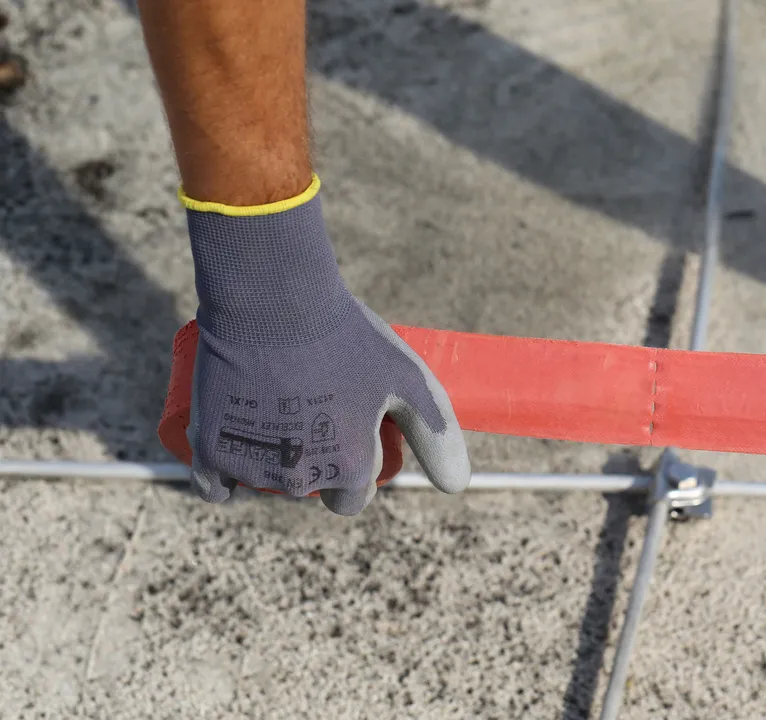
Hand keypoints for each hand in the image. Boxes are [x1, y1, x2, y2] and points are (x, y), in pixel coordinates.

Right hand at [183, 176, 469, 514]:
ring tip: (279, 406)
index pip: (352, 498)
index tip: (349, 432)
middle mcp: (300, 478)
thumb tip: (458, 486)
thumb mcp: (410, 381)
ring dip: (272, 459)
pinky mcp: (209, 446)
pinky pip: (215, 483)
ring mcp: (251, 465)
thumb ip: (438, 436)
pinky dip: (224, 473)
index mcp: (349, 471)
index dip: (354, 467)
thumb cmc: (349, 338)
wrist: (274, 298)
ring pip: (265, 479)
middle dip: (315, 460)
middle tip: (314, 410)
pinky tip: (237, 447)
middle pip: (310, 487)